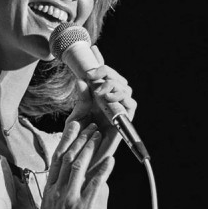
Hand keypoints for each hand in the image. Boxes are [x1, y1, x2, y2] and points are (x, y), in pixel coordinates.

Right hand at [37, 121, 115, 208]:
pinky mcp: (83, 206)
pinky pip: (95, 184)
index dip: (66, 140)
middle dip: (80, 139)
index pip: (57, 158)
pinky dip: (103, 170)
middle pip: (68, 157)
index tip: (73, 127)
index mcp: (50, 189)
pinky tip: (111, 160)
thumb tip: (60, 179)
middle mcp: (59, 189)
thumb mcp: (47, 206)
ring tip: (98, 135)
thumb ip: (54, 191)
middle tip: (90, 126)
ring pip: (79, 166)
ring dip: (90, 148)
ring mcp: (71, 197)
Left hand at [66, 45, 136, 164]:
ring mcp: (119, 110)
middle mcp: (111, 102)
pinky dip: (121, 98)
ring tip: (100, 88)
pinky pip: (131, 105)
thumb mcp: (76, 117)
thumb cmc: (79, 141)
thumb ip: (81, 99)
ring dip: (114, 83)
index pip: (102, 75)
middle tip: (93, 73)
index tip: (93, 48)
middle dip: (107, 71)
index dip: (100, 60)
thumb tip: (81, 80)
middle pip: (117, 78)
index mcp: (98, 98)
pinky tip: (108, 96)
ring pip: (126, 88)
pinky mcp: (125, 121)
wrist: (84, 160)